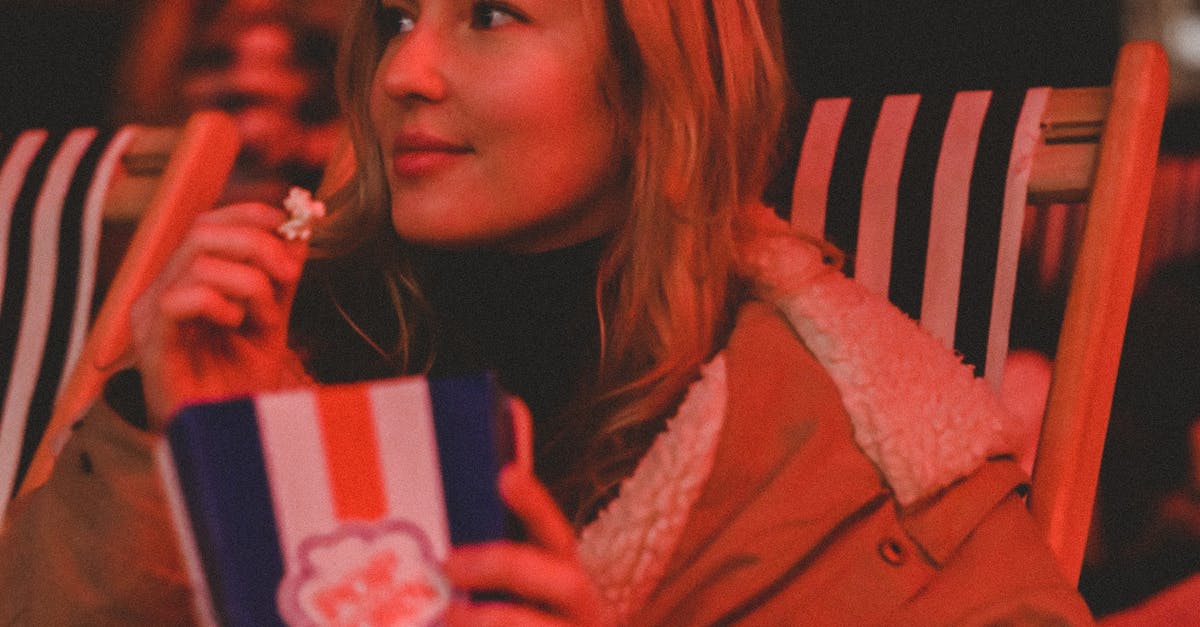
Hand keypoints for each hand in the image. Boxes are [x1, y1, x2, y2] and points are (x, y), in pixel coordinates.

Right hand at [129, 202, 306, 428]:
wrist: (232, 435)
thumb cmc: (243, 381)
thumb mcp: (272, 319)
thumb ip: (281, 278)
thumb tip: (299, 232)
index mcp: (189, 280)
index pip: (208, 223)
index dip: (249, 214)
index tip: (290, 224)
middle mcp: (164, 291)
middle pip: (201, 232)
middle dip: (256, 244)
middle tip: (289, 274)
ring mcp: (153, 318)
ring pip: (195, 263)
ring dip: (247, 283)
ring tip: (265, 318)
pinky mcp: (152, 347)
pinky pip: (176, 301)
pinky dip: (216, 302)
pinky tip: (236, 324)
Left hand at [442, 466, 613, 625]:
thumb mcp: (522, 603)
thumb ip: (496, 580)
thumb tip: (443, 560)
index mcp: (570, 586)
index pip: (557, 536)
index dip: (536, 506)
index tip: (506, 475)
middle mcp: (584, 615)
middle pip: (563, 581)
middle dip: (504, 568)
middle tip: (449, 565)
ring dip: (489, 620)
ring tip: (449, 615)